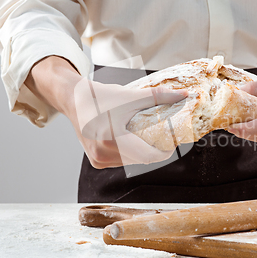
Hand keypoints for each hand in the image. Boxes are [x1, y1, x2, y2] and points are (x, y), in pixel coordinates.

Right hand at [70, 80, 186, 167]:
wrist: (74, 100)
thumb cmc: (100, 97)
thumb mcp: (131, 96)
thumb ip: (159, 97)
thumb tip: (182, 96)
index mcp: (111, 137)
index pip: (147, 156)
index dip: (164, 152)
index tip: (172, 142)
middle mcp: (103, 152)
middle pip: (141, 159)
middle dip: (155, 149)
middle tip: (163, 135)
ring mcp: (99, 159)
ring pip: (132, 161)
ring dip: (142, 151)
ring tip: (146, 136)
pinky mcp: (97, 162)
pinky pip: (122, 161)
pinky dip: (130, 152)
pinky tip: (129, 139)